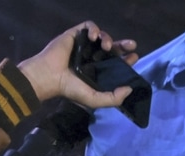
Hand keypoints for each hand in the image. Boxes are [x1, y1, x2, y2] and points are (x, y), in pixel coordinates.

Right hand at [18, 22, 139, 106]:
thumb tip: (129, 89)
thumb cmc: (70, 89)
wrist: (50, 77)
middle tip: (132, 45)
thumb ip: (113, 98)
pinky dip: (94, 29)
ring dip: (108, 38)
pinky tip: (94, 37)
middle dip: (123, 45)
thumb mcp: (94, 99)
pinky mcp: (76, 35)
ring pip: (102, 36)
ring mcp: (84, 45)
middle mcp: (92, 57)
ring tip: (106, 46)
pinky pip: (88, 27)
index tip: (134, 57)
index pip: (116, 63)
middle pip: (113, 47)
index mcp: (98, 70)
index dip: (127, 59)